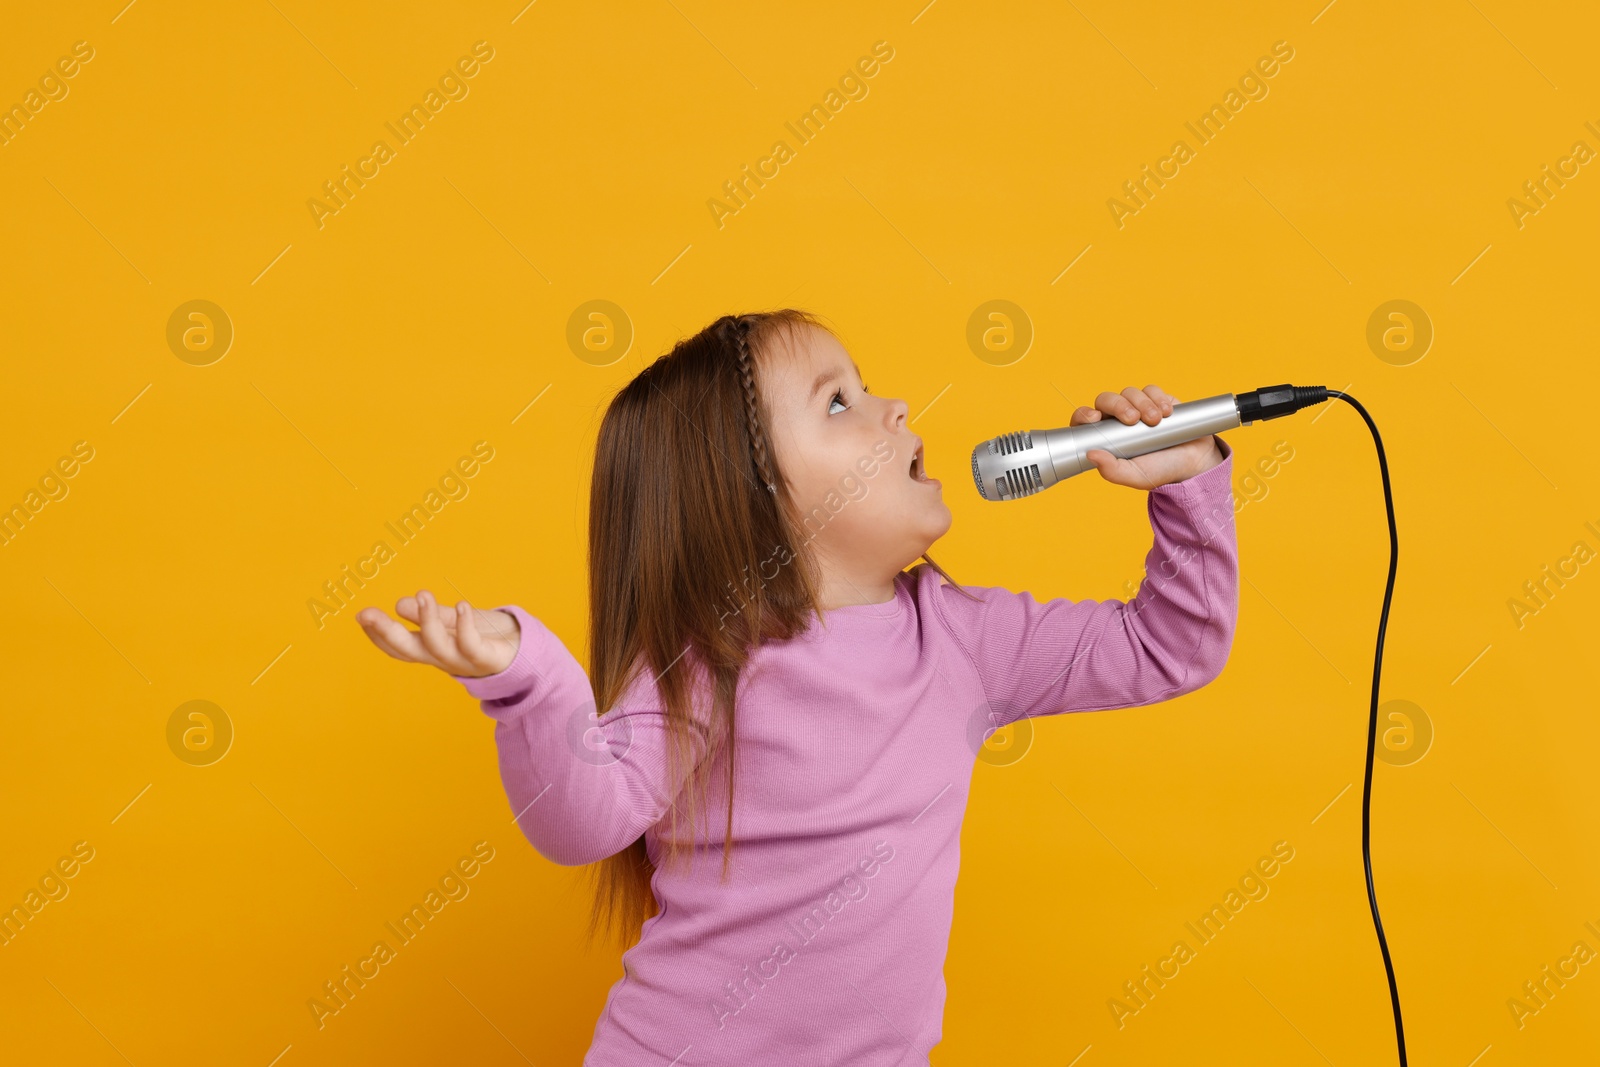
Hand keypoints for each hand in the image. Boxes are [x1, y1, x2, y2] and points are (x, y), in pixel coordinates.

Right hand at [356, 590, 520, 677]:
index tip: (361, 616)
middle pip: (408, 650)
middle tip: (367, 613)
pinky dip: (464, 626)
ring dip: (427, 621)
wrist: (525, 655)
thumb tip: (400, 605)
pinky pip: (471, 645)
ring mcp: (463, 661)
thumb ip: (431, 615)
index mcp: (432, 649)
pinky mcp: (486, 659)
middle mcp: (443, 658)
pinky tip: (462, 605)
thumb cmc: (486, 637)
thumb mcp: (454, 622)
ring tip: (423, 595)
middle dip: (386, 632)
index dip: (378, 634)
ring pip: (437, 646)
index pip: (398, 646)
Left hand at [1070, 385, 1223, 489]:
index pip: (1085, 419)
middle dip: (1119, 405)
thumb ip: (1111, 470)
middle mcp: (1118, 420)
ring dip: (1142, 403)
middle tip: (1134, 419)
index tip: (1095, 418)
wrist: (1194, 464)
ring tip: (1156, 421)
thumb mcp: (1135, 476)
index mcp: (1106, 437)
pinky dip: (1158, 398)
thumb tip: (1090, 454)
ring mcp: (1138, 408)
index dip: (1085, 414)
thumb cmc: (1160, 471)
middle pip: (1107, 400)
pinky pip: (1151, 390)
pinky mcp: (1157, 400)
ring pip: (1129, 392)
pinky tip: (1167, 413)